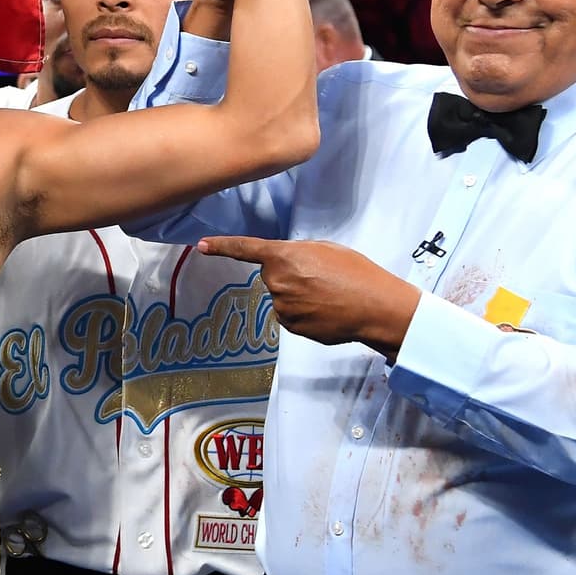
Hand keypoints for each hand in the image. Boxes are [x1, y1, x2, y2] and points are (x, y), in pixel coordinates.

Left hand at [198, 236, 421, 359]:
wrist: (375, 307)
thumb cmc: (355, 272)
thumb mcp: (326, 249)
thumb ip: (298, 254)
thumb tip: (288, 266)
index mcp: (283, 257)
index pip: (246, 249)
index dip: (222, 247)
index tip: (200, 246)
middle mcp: (277, 283)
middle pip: (273, 277)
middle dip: (290, 276)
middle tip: (321, 277)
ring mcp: (283, 308)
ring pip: (283, 298)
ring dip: (299, 296)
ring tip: (329, 295)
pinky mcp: (292, 328)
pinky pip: (292, 316)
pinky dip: (306, 314)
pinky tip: (327, 311)